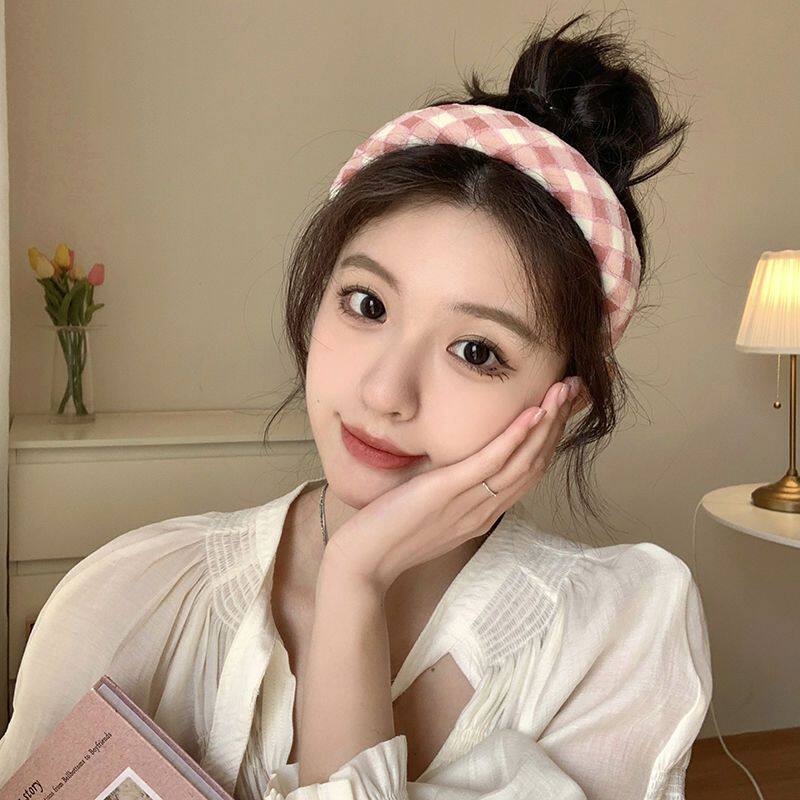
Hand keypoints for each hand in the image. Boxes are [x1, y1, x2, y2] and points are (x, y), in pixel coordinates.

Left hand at [322, 377, 586, 594]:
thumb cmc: (393, 531)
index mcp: (485, 512)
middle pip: (534, 463)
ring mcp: (470, 503)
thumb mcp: (434, 508)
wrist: (363, 561)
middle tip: (575, 389)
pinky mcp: (448, 493)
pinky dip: (513, 438)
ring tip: (562, 391)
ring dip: (545, 424)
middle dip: (557, 424)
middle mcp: (486, 509)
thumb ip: (455, 488)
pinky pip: (489, 464)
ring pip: (521, 461)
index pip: (529, 472)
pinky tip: (530, 414)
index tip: (563, 406)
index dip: (550, 438)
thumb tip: (463, 463)